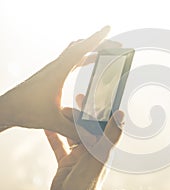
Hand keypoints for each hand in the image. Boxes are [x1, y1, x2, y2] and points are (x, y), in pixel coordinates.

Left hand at [0, 26, 119, 140]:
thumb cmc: (25, 111)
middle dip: (99, 43)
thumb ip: (73, 129)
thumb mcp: (53, 121)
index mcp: (58, 72)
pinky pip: (70, 59)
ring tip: (104, 51)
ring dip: (90, 48)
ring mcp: (53, 68)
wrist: (6, 108)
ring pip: (74, 51)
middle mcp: (56, 66)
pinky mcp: (51, 73)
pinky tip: (88, 61)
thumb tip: (91, 136)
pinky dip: (82, 56)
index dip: (97, 39)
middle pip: (80, 47)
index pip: (81, 50)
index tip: (109, 29)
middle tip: (115, 45)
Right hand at [45, 95, 123, 189]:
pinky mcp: (66, 163)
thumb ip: (110, 135)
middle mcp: (91, 150)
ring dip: (64, 124)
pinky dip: (53, 137)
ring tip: (56, 112)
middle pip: (83, 128)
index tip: (88, 98)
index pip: (99, 123)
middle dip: (75, 116)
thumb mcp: (100, 154)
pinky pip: (59, 146)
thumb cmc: (87, 182)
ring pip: (71, 135)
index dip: (94, 110)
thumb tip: (121, 114)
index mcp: (101, 146)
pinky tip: (47, 128)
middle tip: (67, 105)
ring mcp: (78, 156)